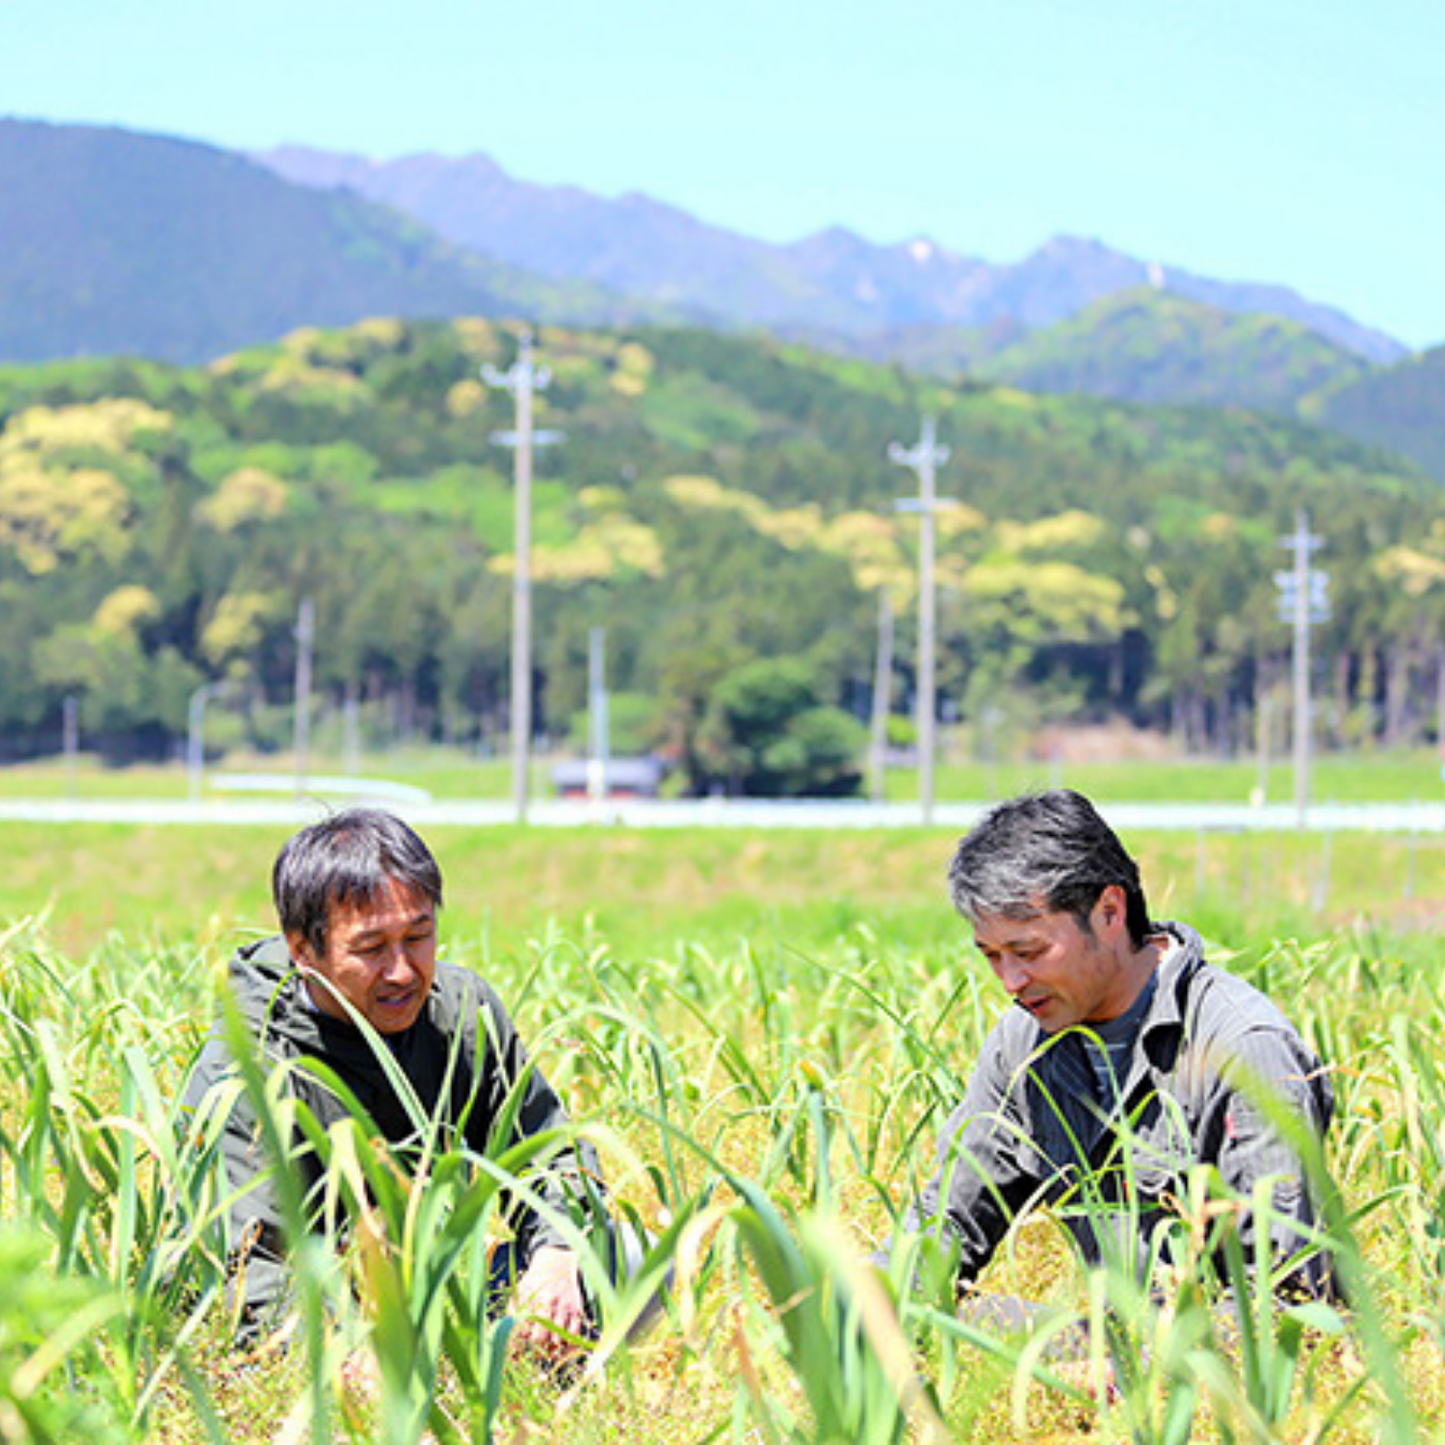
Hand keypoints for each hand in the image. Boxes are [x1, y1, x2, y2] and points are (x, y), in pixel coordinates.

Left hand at [512, 1246, 587, 1361]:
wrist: (557, 1263)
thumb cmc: (534, 1281)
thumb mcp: (520, 1290)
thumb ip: (512, 1311)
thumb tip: (505, 1334)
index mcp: (531, 1299)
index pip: (522, 1329)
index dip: (518, 1346)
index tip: (515, 1355)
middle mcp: (548, 1302)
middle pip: (540, 1337)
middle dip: (535, 1350)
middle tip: (533, 1355)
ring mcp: (563, 1306)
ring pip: (558, 1337)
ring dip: (551, 1349)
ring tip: (547, 1353)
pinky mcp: (576, 1308)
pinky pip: (575, 1333)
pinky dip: (569, 1344)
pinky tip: (562, 1348)